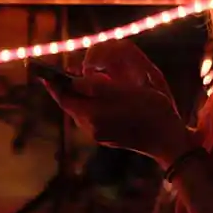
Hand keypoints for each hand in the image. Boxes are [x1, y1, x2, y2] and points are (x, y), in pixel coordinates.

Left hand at [43, 43, 189, 164]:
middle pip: (72, 104)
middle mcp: (92, 127)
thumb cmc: (151, 110)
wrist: (169, 139)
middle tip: (63, 73)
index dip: (54, 84)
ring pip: (81, 109)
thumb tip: (75, 81)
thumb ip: (97, 87)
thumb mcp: (125, 92)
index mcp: (94, 116)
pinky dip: (89, 103)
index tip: (44, 73)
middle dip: (66, 88)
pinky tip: (98, 95)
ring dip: (79, 95)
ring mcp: (100, 134)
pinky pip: (91, 116)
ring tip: (80, 81)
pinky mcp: (107, 137)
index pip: (65, 98)